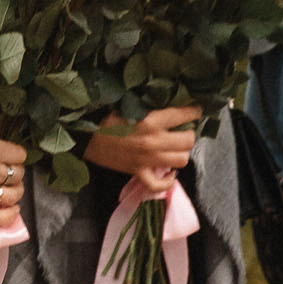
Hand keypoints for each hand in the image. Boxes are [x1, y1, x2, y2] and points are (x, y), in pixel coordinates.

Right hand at [0, 121, 28, 226]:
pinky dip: (8, 216)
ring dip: (14, 193)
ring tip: (9, 191)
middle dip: (15, 174)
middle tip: (8, 174)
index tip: (12, 158)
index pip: (19, 155)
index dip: (16, 156)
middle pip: (17, 175)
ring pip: (11, 196)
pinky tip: (12, 211)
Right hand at [84, 106, 202, 192]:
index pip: (185, 115)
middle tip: (183, 130)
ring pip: (181, 161)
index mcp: (151, 120)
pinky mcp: (138, 172)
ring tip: (175, 148)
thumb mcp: (132, 103)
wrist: (87, 136)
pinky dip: (168, 181)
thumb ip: (153, 104)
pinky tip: (169, 173)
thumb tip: (173, 98)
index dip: (194, 111)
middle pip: (188, 140)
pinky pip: (160, 185)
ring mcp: (147, 159)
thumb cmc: (108, 116)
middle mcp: (153, 141)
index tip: (195, 110)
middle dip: (189, 134)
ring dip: (181, 154)